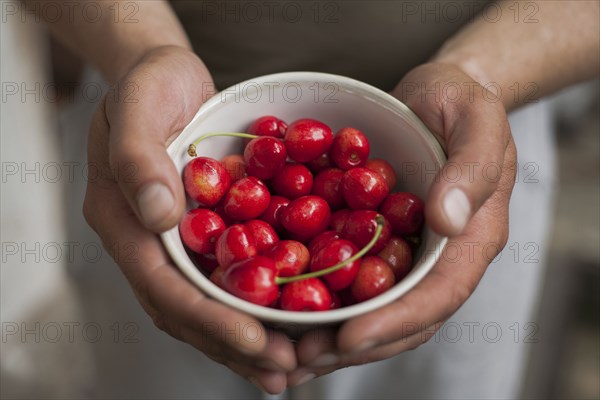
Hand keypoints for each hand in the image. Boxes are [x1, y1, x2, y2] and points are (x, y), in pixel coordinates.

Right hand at [83, 46, 295, 393]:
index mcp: (123, 220)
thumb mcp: (140, 104)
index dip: (207, 318)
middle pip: (187, 309)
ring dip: (247, 339)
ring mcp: (175, 241)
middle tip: (283, 369)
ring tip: (289, 366)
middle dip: (234, 344)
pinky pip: (227, 278)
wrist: (161, 74)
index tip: (254, 339)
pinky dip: (255, 305)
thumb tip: (159, 214)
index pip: (162, 284)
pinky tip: (288, 321)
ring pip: (208, 303)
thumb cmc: (149, 83)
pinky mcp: (202, 233)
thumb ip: (140, 158)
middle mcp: (147, 241)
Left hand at [287, 63, 516, 385]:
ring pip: (374, 307)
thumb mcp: (476, 120)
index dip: (397, 322)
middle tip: (304, 358)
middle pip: (403, 316)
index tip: (351, 338)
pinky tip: (285, 308)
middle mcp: (437, 256)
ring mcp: (406, 252)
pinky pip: (351, 276)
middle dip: (356, 344)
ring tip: (288, 350)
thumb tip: (449, 220)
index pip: (440, 293)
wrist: (435, 96)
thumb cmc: (460, 102)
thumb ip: (471, 168)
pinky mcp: (377, 239)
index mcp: (471, 238)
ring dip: (333, 334)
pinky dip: (322, 297)